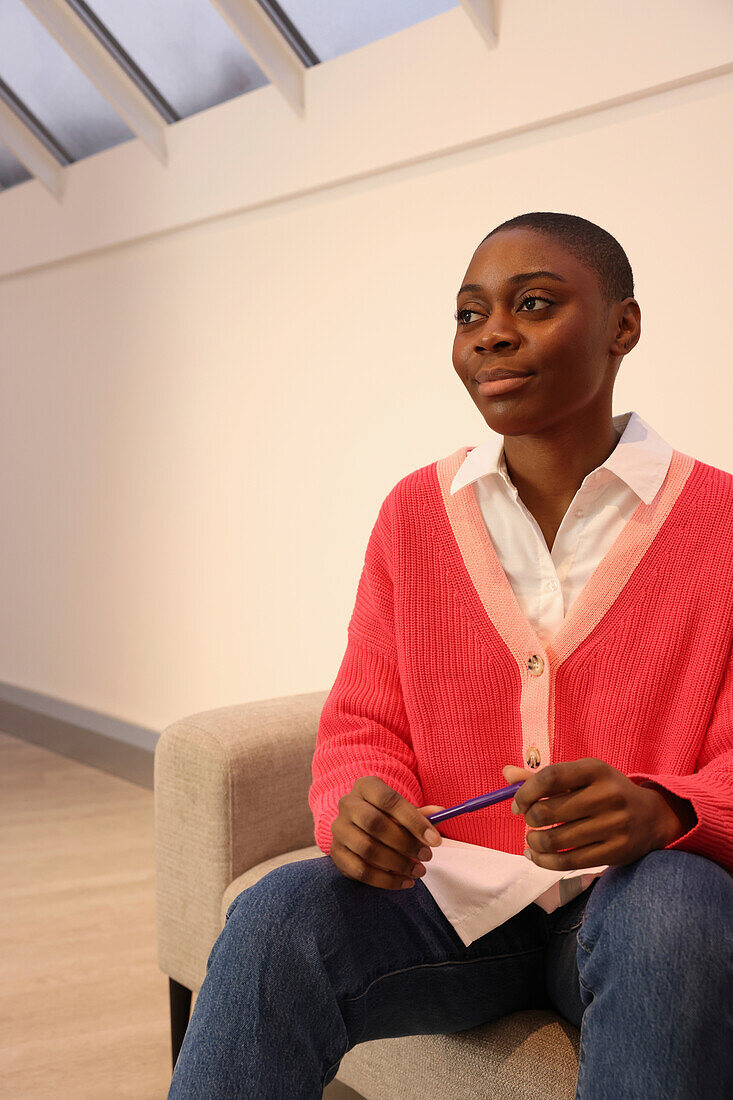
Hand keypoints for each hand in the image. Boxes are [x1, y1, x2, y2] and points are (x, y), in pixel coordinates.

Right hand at [330, 776, 444, 889]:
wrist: (358, 824)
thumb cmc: (387, 815)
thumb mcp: (403, 810)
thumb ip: (421, 814)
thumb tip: (440, 813)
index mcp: (366, 787)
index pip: (389, 800)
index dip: (414, 821)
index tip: (435, 840)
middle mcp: (348, 805)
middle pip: (375, 824)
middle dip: (405, 844)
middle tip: (427, 857)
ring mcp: (339, 830)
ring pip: (367, 849)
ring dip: (398, 864)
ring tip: (418, 871)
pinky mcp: (336, 854)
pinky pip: (360, 871)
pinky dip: (386, 880)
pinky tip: (404, 882)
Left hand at [501, 758, 692, 870]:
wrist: (652, 817)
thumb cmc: (605, 792)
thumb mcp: (582, 777)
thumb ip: (544, 777)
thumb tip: (506, 774)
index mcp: (595, 769)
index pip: (551, 777)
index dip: (526, 792)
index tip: (517, 804)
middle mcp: (607, 795)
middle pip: (549, 810)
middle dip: (531, 818)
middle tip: (530, 821)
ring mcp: (613, 825)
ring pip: (556, 840)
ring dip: (534, 842)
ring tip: (532, 839)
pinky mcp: (615, 852)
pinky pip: (568, 862)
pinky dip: (544, 861)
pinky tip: (535, 856)